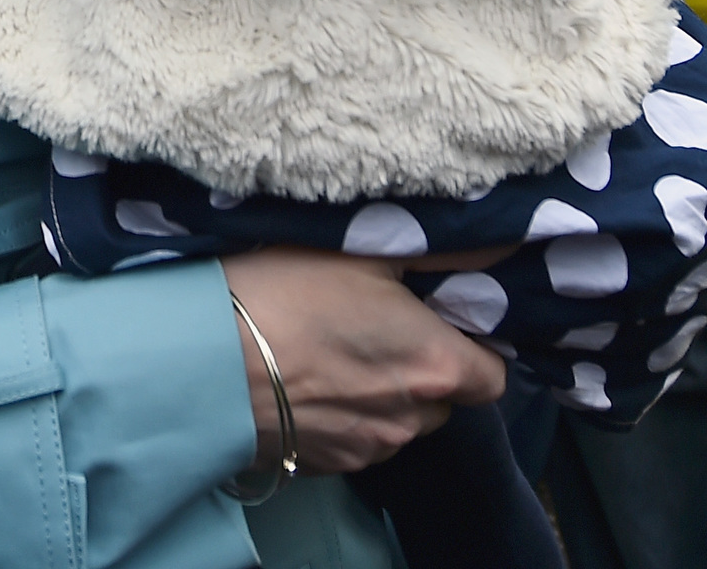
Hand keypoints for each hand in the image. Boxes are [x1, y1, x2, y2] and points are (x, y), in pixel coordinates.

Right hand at [220, 249, 507, 476]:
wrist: (202, 356)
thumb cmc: (285, 292)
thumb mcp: (367, 252)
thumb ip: (444, 250)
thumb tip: (504, 240)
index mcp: (435, 366)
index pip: (492, 378)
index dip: (472, 349)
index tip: (440, 322)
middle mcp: (411, 419)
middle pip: (443, 403)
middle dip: (422, 372)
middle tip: (379, 329)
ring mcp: (366, 449)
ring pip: (397, 425)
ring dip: (382, 397)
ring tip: (333, 352)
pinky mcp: (323, 466)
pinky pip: (354, 442)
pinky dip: (342, 417)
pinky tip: (306, 381)